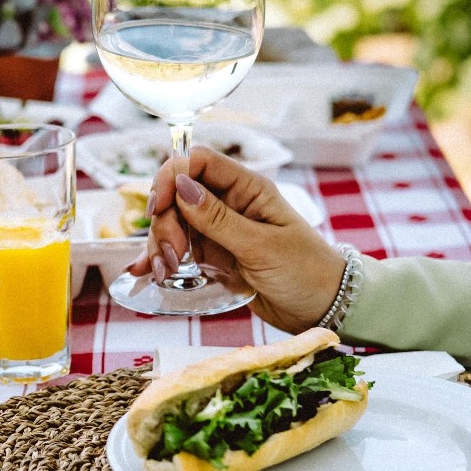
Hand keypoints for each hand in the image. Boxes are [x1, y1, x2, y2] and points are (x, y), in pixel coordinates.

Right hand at [129, 146, 344, 332]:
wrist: (323, 309)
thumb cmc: (306, 272)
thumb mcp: (262, 246)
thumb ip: (219, 219)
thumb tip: (181, 186)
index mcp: (248, 188)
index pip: (198, 161)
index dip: (172, 176)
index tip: (159, 206)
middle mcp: (229, 203)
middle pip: (178, 195)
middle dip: (165, 222)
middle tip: (170, 255)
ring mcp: (218, 230)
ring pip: (173, 223)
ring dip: (161, 244)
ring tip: (164, 273)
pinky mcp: (212, 255)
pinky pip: (178, 249)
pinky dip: (160, 259)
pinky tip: (148, 272)